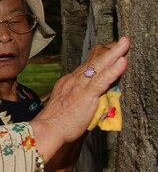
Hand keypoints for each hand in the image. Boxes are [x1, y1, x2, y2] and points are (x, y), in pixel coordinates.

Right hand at [32, 37, 129, 151]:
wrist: (46, 130)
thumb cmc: (56, 124)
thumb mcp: (67, 107)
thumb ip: (81, 101)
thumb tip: (96, 101)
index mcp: (68, 83)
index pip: (86, 67)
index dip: (99, 59)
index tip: (108, 51)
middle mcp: (73, 80)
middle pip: (93, 62)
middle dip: (109, 51)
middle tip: (122, 41)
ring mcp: (79, 86)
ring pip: (99, 66)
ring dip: (114, 53)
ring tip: (125, 43)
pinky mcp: (86, 95)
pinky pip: (102, 80)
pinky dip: (113, 70)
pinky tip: (122, 61)